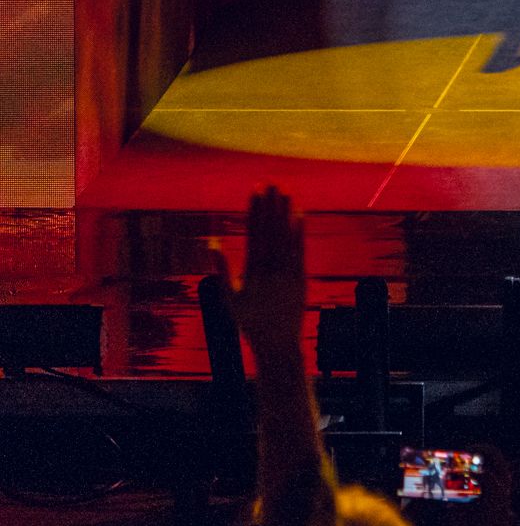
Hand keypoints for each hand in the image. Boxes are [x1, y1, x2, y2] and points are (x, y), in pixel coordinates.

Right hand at [224, 185, 306, 358]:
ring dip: (286, 213)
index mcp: (251, 273)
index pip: (253, 234)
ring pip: (287, 237)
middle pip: (271, 231)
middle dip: (270, 206)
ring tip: (285, 192)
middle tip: (270, 183)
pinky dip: (300, 231)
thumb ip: (221, 270)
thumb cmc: (249, 320)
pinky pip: (300, 249)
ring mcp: (288, 273)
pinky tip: (299, 214)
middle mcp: (270, 270)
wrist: (276, 342)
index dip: (254, 211)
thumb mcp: (229, 298)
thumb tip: (212, 244)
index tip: (254, 192)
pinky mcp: (301, 276)